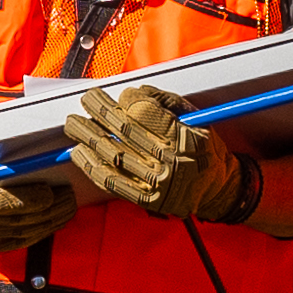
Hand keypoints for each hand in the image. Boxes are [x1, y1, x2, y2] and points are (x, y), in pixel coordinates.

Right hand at [0, 124, 87, 244]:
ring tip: (68, 207)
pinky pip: (19, 242)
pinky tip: (54, 220)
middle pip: (18, 221)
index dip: (31, 200)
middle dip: (48, 211)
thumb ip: (4, 156)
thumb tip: (40, 153)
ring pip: (23, 234)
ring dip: (50, 222)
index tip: (52, 191)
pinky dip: (40, 232)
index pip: (3, 203)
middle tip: (70, 198)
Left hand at [64, 78, 226, 214]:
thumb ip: (166, 102)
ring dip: (88, 136)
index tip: (122, 96)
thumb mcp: (196, 119)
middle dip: (100, 111)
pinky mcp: (146, 199)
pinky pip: (112, 181)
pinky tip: (79, 152)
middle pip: (124, 129)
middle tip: (86, 100)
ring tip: (73, 123)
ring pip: (113, 154)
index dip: (128, 99)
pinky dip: (91, 166)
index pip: (144, 112)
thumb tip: (132, 93)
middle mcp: (170, 161)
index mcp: (185, 137)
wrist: (218, 190)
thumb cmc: (206, 150)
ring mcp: (156, 183)